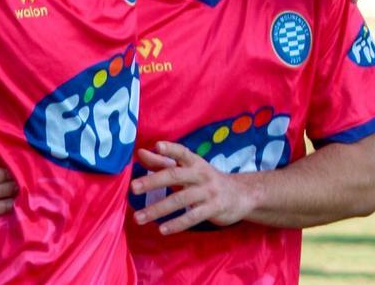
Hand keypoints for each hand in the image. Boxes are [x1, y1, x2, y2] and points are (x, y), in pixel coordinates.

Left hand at [129, 141, 252, 234]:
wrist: (241, 194)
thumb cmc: (206, 179)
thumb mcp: (188, 169)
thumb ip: (163, 162)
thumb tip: (139, 153)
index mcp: (194, 162)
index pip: (181, 152)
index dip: (170, 149)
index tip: (156, 146)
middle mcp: (200, 174)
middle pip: (175, 176)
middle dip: (153, 181)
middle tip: (133, 188)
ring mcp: (208, 192)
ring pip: (180, 200)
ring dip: (158, 209)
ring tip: (139, 217)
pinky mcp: (213, 208)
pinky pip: (193, 217)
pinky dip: (177, 224)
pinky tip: (162, 229)